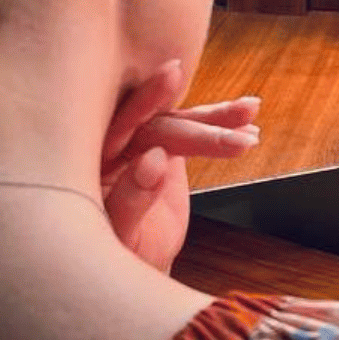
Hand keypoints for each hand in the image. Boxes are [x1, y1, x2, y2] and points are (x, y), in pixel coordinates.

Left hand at [101, 60, 260, 270]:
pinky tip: (250, 123)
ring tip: (251, 112)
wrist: (134, 261)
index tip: (171, 77)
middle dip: (200, 125)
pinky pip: (193, 132)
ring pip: (179, 122)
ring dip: (217, 118)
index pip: (117, 124)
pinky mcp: (163, 145)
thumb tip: (153, 159)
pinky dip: (222, 127)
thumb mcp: (120, 236)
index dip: (145, 101)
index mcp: (87, 158)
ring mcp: (140, 142)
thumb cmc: (116, 257)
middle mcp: (111, 143)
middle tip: (237, 127)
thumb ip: (130, 199)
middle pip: (158, 123)